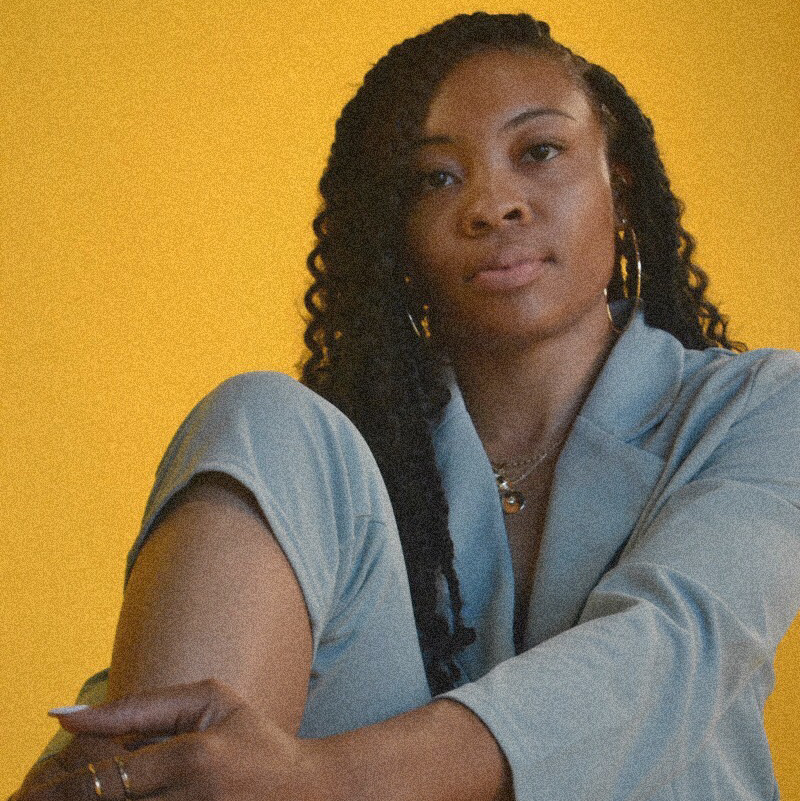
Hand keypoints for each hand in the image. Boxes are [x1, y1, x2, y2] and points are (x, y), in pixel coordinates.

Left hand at [11, 679, 321, 800]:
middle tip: (31, 799)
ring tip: (76, 799)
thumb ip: (140, 706)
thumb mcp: (208, 701)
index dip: (61, 791)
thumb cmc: (254, 740)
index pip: (105, 780)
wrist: (311, 793)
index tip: (35, 789)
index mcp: (193, 757)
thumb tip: (64, 717)